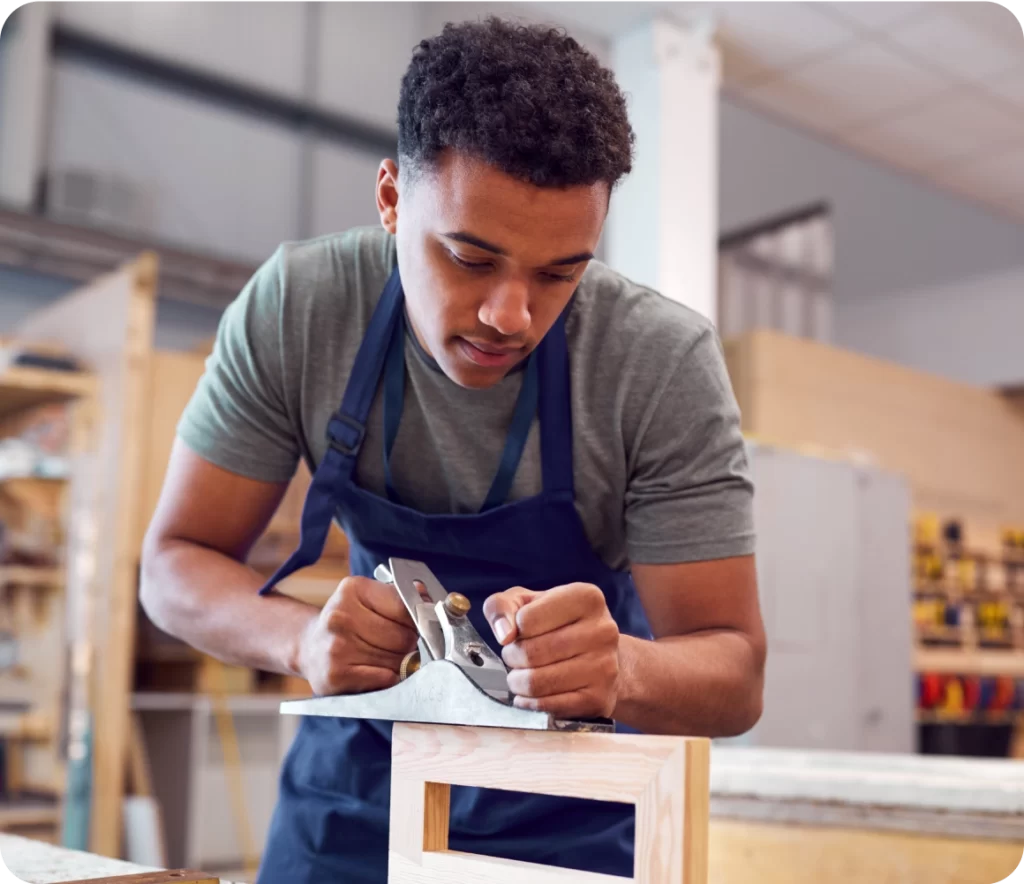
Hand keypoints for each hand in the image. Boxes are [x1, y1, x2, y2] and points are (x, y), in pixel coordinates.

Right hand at [297, 576, 418, 695]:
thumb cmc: (347, 621)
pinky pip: (384, 678)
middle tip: (399, 645)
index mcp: (353, 590)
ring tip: (385, 657)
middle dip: (409, 644)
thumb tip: (426, 596)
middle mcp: (340, 616)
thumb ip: (399, 596)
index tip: (413, 626)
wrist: (309, 646)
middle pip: (403, 637)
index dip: (416, 621)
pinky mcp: (335, 675)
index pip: (405, 608)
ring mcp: (336, 647)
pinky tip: (379, 671)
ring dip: (399, 663)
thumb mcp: (368, 598)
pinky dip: (389, 677)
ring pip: (396, 660)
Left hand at [483, 583, 619, 718]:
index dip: (515, 630)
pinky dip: (529, 703)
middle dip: (512, 658)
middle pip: (531, 653)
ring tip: (521, 676)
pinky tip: (529, 696)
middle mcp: (602, 630)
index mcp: (586, 597)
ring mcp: (604, 666)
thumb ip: (502, 606)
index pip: (526, 620)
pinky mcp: (599, 697)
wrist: (600, 656)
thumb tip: (504, 633)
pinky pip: (548, 707)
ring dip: (518, 682)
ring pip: (537, 682)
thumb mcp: (527, 602)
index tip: (521, 633)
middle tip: (516, 658)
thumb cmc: (558, 624)